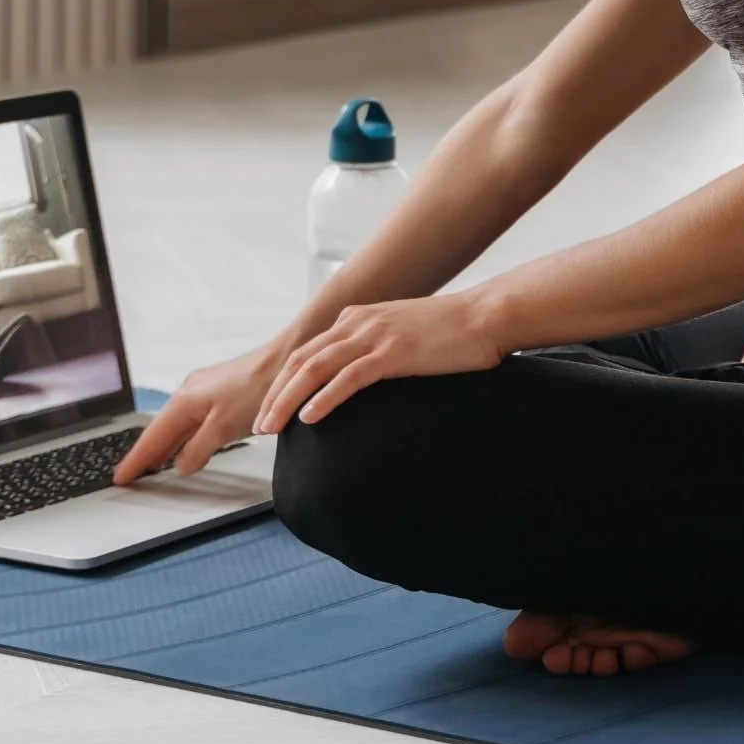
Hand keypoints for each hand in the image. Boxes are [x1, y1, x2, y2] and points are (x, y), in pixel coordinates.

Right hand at [112, 341, 282, 485]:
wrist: (284, 362)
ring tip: (152, 466)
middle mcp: (188, 393)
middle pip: (160, 431)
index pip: (152, 438)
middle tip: (130, 475)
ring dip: (164, 446)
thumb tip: (180, 465)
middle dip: (145, 454)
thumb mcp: (223, 427)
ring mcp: (203, 391)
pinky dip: (183, 437)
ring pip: (177, 426)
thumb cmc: (255, 388)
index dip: (136, 460)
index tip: (121, 477)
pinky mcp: (219, 392)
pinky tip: (186, 446)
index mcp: (183, 401)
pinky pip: (192, 420)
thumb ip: (198, 449)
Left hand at [254, 295, 504, 433]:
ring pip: (316, 369)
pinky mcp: (394, 352)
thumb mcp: (402, 335)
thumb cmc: (451, 333)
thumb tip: (360, 376)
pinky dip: (324, 398)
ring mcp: (375, 335)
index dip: (283, 383)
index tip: (270, 410)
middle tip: (258, 427)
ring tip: (271, 427)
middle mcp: (359, 322)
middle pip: (302, 360)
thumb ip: (376, 349)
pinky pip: (350, 378)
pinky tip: (309, 419)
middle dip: (275, 394)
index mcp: (357, 318)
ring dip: (288, 400)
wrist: (485, 316)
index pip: (308, 352)